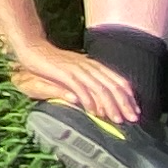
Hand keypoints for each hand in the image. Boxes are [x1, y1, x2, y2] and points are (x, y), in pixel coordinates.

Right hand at [15, 45, 141, 122]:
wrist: (32, 48)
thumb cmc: (52, 62)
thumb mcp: (75, 71)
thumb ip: (89, 82)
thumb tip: (102, 98)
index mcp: (93, 65)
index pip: (118, 80)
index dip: (129, 96)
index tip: (135, 111)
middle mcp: (89, 65)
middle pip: (112, 85)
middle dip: (124, 103)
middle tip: (132, 119)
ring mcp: (77, 68)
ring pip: (100, 88)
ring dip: (110, 105)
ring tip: (116, 119)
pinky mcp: (64, 72)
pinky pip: (80, 88)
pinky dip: (89, 101)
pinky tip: (94, 112)